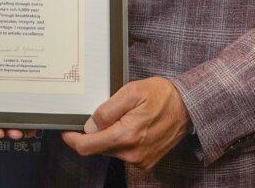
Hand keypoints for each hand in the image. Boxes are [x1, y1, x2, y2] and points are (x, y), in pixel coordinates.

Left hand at [59, 77, 189, 171]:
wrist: (188, 107)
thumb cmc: (161, 96)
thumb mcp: (131, 92)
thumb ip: (107, 110)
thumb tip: (89, 126)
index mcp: (126, 136)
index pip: (87, 146)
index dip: (72, 139)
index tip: (66, 131)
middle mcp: (132, 153)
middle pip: (97, 148)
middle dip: (94, 134)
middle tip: (102, 115)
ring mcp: (140, 160)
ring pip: (110, 150)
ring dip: (109, 136)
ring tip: (123, 118)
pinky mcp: (146, 162)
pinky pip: (123, 153)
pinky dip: (121, 141)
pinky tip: (131, 126)